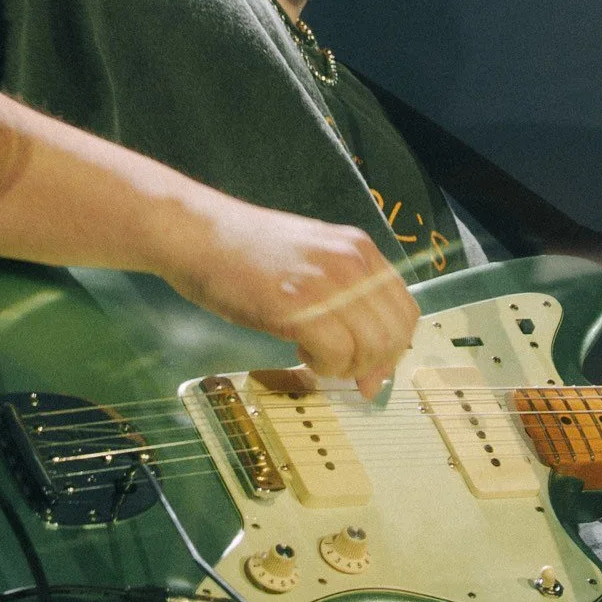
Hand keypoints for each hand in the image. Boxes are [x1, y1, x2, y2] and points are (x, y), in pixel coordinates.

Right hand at [158, 192, 419, 396]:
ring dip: (345, 367)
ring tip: (313, 354)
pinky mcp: (299, 305)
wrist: (196, 232)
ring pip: (370, 349)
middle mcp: (352, 262)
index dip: (392, 349)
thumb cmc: (244, 251)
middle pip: (394, 335)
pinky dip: (324, 366)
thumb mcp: (310, 261)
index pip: (406, 311)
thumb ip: (345, 300)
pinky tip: (298, 351)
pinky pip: (337, 355)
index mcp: (359, 250)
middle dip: (372, 365)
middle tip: (338, 369)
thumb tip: (370, 366)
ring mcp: (327, 282)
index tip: (368, 368)